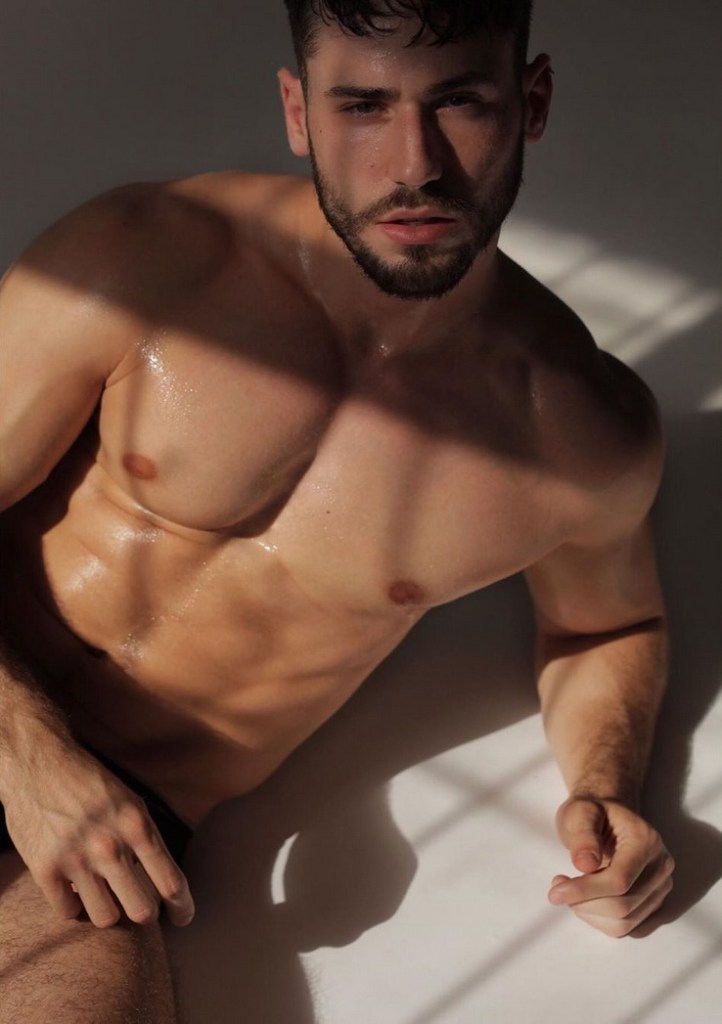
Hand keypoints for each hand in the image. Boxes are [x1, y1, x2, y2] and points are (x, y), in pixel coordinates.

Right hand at [3, 742, 194, 928]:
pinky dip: (73, 905)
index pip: (170, 880)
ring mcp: (77, 859)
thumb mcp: (128, 801)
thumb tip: (163, 879)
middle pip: (142, 910)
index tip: (184, 917)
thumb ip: (144, 838)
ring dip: (107, 909)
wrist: (38, 763)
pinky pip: (68, 913)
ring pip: (106, 918)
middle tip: (139, 906)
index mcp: (137, 824)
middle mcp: (110, 845)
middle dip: (144, 912)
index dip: (182, 906)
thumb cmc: (87, 781)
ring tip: (103, 893)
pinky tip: (74, 887)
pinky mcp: (45, 870)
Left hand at [548, 796, 673, 936]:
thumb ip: (582, 834)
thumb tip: (585, 864)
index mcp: (646, 840)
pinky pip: (629, 929)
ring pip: (626, 923)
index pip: (619, 880)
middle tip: (558, 887)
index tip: (555, 892)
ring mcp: (661, 887)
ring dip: (591, 914)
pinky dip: (603, 922)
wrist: (607, 817)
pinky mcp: (654, 903)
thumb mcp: (579, 811)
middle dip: (584, 903)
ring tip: (570, 891)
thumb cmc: (592, 813)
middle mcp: (661, 866)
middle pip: (624, 906)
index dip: (585, 891)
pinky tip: (587, 902)